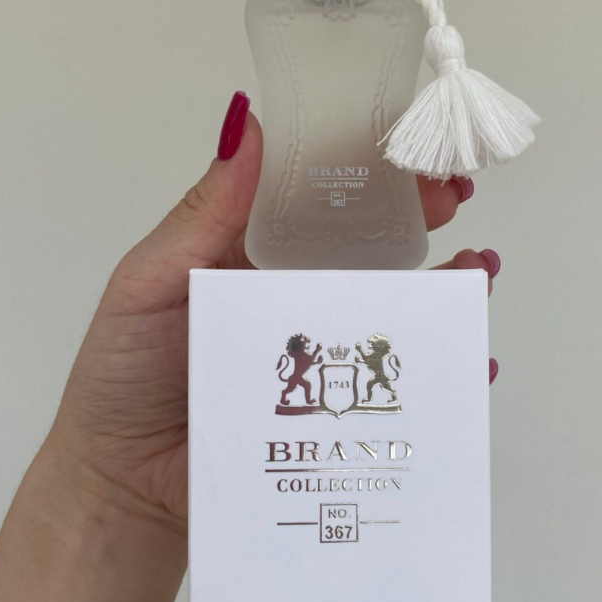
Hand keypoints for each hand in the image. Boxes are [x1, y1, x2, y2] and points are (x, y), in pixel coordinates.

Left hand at [46, 92, 498, 530]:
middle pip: (368, 246)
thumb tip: (249, 119)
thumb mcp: (151, 281)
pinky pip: (397, 385)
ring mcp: (322, 353)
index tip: (407, 142)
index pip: (316, 196)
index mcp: (253, 253)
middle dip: (417, 214)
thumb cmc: (125, 372)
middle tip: (454, 193)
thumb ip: (204, 211)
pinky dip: (442, 369)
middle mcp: (295, 294)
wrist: (122, 482)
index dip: (362, 165)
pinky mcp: (335, 410)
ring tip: (480, 269)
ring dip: (445, 285)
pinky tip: (472, 361)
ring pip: (394, 309)